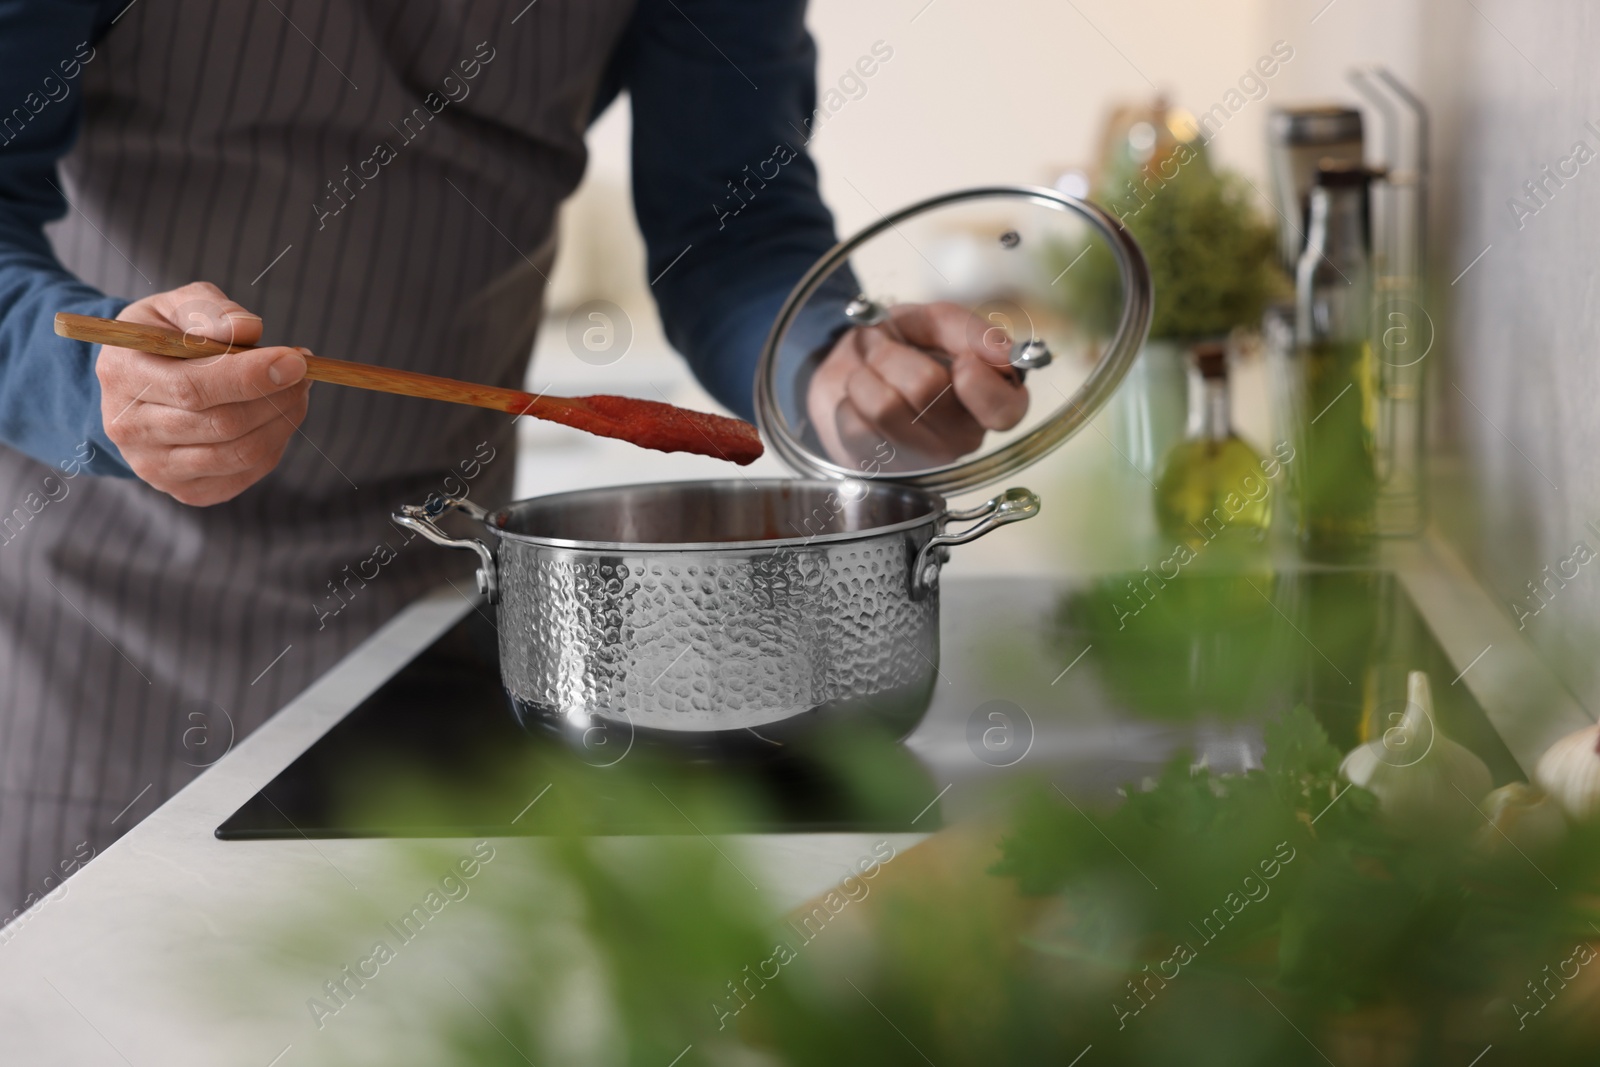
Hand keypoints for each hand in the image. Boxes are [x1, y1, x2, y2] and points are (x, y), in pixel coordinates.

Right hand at [96, 282, 311, 505]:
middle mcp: (129, 429)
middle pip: (223, 425)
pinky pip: (245, 473)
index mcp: (121, 374)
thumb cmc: (164, 336)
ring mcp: (155, 467)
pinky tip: (278, 415)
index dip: (251, 377)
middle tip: (304, 371)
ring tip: (297, 389)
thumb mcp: (176, 306)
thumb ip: (210, 311)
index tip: (296, 360)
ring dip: (283, 420)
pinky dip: (275, 443)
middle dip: (277, 396)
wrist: (136, 384)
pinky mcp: (185, 490)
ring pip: (240, 453)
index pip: (194, 388)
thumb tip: (248, 329)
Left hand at [806, 301, 1028, 469]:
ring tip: (870, 374)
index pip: (1004, 410)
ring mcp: (923, 462)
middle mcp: (964, 439)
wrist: (852, 369)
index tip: (960, 359)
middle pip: (926, 388)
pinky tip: (860, 403)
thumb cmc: (902, 347)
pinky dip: (849, 400)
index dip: (978, 381)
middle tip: (887, 350)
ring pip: (884, 407)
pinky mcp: (882, 473)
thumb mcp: (933, 322)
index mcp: (991, 401)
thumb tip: (1002, 352)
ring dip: (865, 375)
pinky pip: (855, 425)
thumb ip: (965, 328)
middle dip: (893, 354)